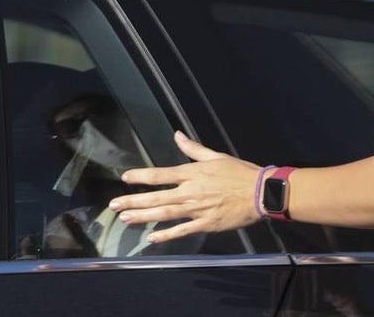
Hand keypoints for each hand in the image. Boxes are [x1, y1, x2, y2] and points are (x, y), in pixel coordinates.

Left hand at [107, 131, 259, 243]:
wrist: (260, 192)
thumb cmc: (238, 172)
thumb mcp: (215, 155)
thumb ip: (193, 148)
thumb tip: (176, 135)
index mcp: (191, 173)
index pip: (159, 174)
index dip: (140, 176)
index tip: (124, 177)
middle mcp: (189, 191)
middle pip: (156, 196)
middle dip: (132, 201)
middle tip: (113, 206)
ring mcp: (196, 209)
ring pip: (164, 213)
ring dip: (142, 216)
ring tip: (124, 219)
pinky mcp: (206, 224)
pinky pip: (182, 231)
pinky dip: (166, 235)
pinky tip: (151, 238)